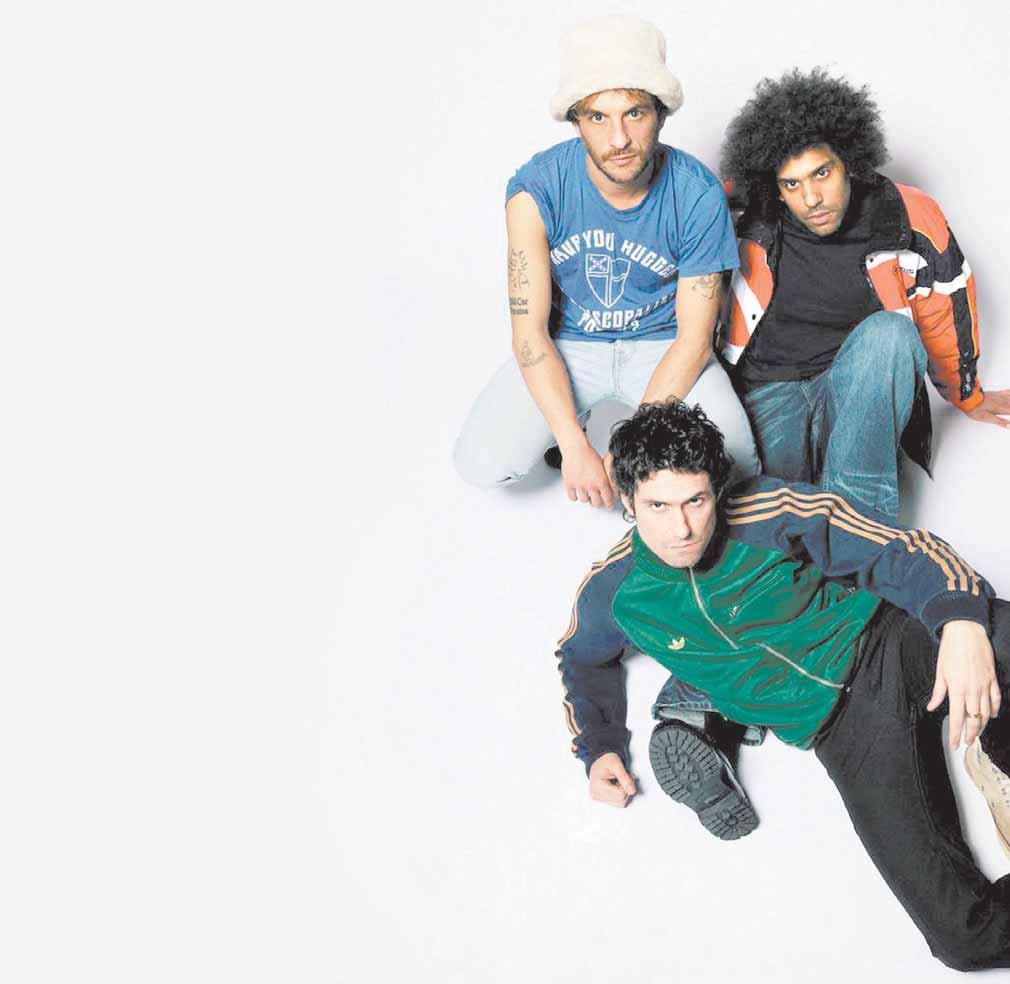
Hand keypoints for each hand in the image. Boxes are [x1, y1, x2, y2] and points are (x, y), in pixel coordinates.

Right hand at [560, 440, 614, 508]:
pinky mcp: (569, 484)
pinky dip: (574, 496)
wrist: (576, 448)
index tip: (608, 505)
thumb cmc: (589, 454)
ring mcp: (580, 486)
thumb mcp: (604, 466)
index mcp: (602, 482)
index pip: (608, 500)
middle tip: (597, 501)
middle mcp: (591, 486)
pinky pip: (572, 497)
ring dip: (586, 498)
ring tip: (586, 494)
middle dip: (597, 503)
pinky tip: (576, 492)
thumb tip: (612, 486)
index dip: (609, 504)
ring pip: (584, 500)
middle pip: (596, 503)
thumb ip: (608, 478)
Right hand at [589, 752, 636, 806]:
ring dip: (623, 792)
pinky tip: (616, 786)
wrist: (600, 761)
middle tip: (623, 777)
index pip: (620, 795)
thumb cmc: (606, 761)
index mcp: (597, 786)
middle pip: (620, 800)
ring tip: (619, 781)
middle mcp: (596, 794)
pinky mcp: (601, 799)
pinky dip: (620, 794)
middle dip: (626, 788)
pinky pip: (617, 802)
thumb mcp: (616, 764)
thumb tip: (632, 791)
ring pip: (620, 803)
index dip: (627, 785)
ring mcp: (598, 798)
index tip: (627, 775)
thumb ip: (625, 778)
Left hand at [927, 620, 1001, 748]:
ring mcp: (985, 685)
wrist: (966, 632)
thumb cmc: (950, 650)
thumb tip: (932, 707)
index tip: (955, 744)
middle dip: (970, 734)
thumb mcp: (939, 671)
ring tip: (976, 733)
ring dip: (982, 725)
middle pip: (974, 719)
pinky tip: (991, 716)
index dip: (956, 733)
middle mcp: (973, 690)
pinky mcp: (992, 679)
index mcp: (957, 689)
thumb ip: (938, 692)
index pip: (957, 718)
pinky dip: (994, 710)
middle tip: (967, 742)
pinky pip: (996, 699)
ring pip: (986, 712)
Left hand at [967, 390, 1009, 429]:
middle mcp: (1002, 401)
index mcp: (1001, 409)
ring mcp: (1000, 396)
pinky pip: (1007, 392)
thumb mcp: (986, 418)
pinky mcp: (996, 393)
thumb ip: (999, 421)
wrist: (967, 398)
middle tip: (1009, 411)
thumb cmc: (975, 409)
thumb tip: (1009, 426)